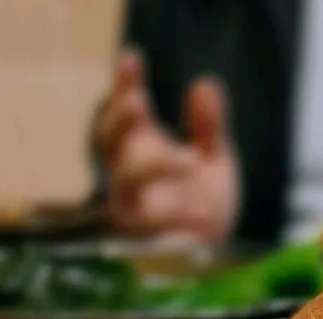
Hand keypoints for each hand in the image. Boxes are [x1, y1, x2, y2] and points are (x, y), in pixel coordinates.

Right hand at [93, 50, 238, 240]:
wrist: (215, 256)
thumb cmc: (207, 203)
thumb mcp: (215, 160)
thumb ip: (210, 127)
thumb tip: (206, 84)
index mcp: (142, 146)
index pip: (123, 109)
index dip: (122, 83)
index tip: (132, 58)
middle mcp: (128, 171)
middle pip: (107, 138)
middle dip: (118, 119)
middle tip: (138, 103)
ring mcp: (131, 204)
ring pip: (125, 179)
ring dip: (155, 165)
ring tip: (194, 159)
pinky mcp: (143, 238)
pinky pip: (151, 223)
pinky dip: (179, 215)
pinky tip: (204, 213)